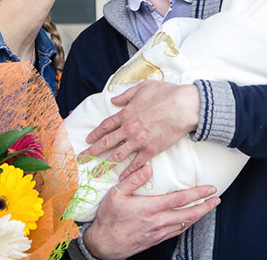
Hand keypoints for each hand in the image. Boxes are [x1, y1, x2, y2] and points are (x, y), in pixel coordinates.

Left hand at [81, 81, 199, 180]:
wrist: (184, 106)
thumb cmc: (166, 93)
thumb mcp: (143, 87)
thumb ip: (126, 95)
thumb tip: (114, 100)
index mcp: (126, 113)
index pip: (106, 126)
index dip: (95, 134)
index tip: (88, 140)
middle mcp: (129, 129)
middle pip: (106, 142)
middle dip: (92, 152)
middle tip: (82, 159)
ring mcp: (139, 141)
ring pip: (117, 156)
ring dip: (105, 165)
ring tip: (95, 173)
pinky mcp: (151, 150)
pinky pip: (136, 163)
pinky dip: (128, 171)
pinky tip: (121, 178)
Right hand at [83, 164, 220, 259]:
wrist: (104, 244)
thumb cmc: (108, 219)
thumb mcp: (115, 194)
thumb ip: (132, 180)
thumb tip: (147, 167)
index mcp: (150, 208)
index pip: (180, 199)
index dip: (198, 193)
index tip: (210, 188)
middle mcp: (158, 221)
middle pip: (189, 214)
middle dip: (206, 206)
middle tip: (217, 199)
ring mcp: (158, 232)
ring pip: (185, 224)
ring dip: (199, 216)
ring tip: (208, 208)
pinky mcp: (156, 239)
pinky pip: (177, 232)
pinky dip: (187, 225)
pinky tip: (189, 220)